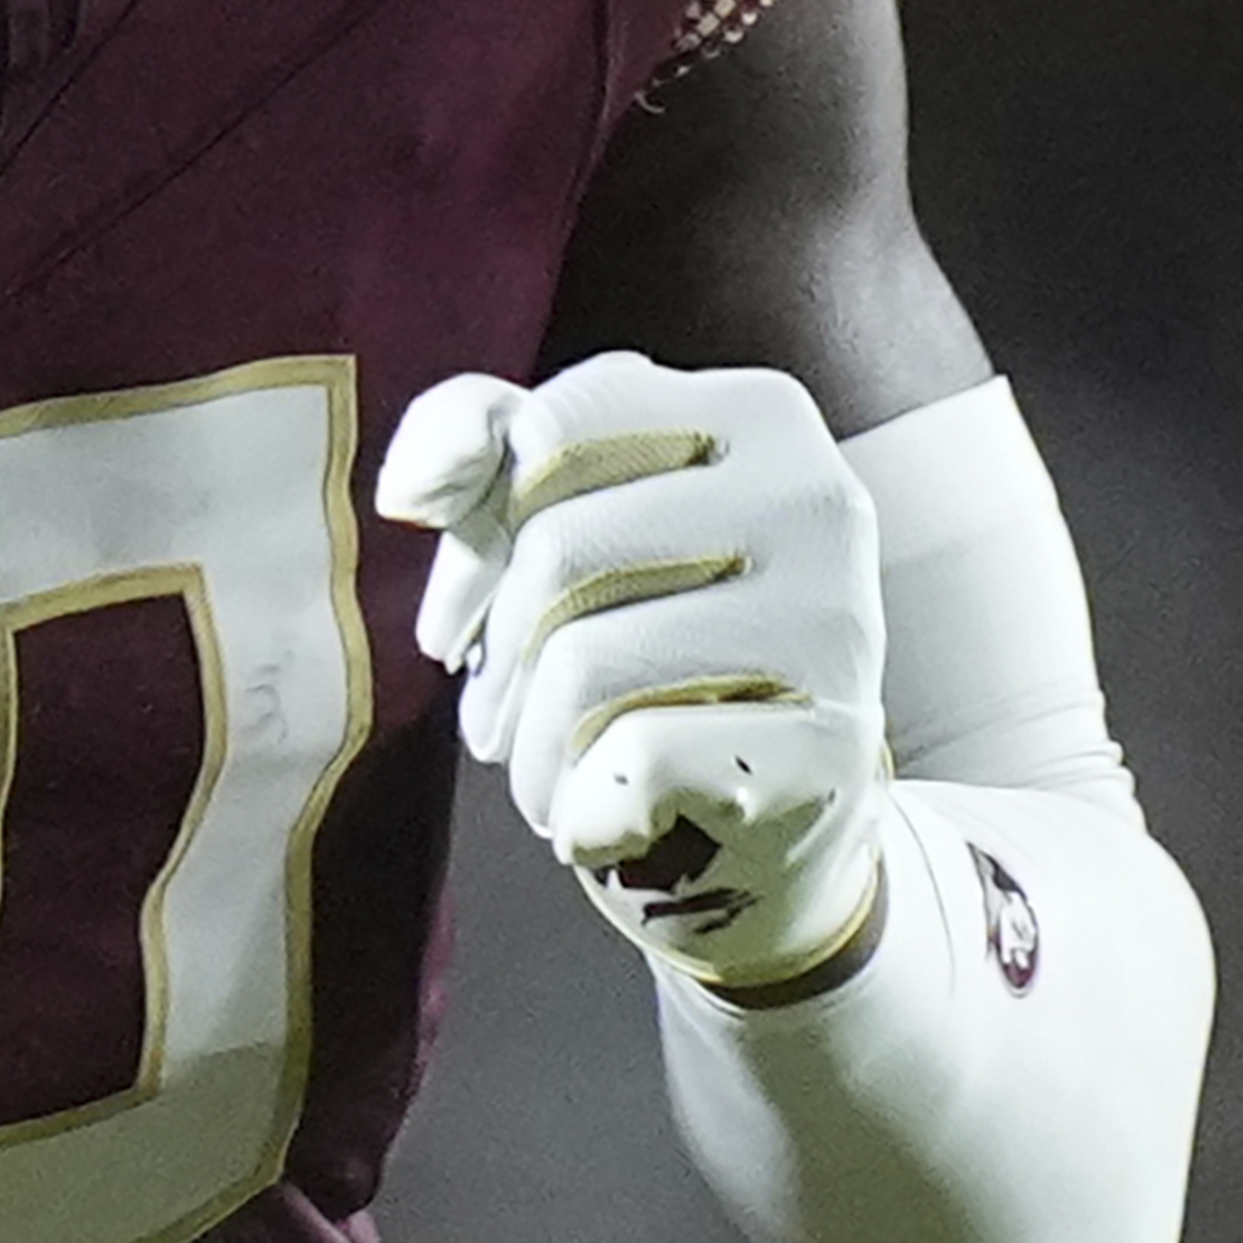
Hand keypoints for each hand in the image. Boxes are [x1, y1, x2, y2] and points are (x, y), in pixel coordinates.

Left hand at [376, 352, 888, 997]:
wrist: (774, 826)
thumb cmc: (653, 654)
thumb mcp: (570, 522)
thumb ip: (486, 451)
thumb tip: (409, 488)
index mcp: (757, 416)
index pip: (552, 429)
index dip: (472, 540)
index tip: (456, 622)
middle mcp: (814, 499)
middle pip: (559, 549)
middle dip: (496, 658)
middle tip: (498, 720)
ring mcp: (834, 621)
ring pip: (586, 660)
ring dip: (527, 745)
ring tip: (544, 773)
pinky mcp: (829, 747)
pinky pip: (634, 757)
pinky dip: (582, 806)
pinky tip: (602, 820)